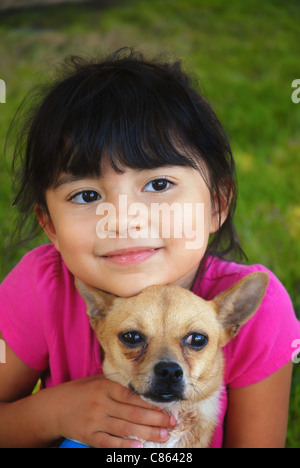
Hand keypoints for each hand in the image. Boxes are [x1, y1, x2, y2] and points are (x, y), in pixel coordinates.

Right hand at [55, 376, 176, 447]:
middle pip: (133, 413)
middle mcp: (101, 403)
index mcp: (105, 387)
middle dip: (155, 419)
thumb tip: (143, 390)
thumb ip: (116, 384)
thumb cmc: (79, 392)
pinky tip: (138, 448)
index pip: (132, 396)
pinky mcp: (89, 436)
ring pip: (125, 429)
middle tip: (172, 423)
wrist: (53, 408)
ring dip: (147, 433)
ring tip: (163, 435)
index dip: (151, 404)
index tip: (166, 408)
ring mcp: (95, 421)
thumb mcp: (96, 381)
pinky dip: (124, 447)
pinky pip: (109, 443)